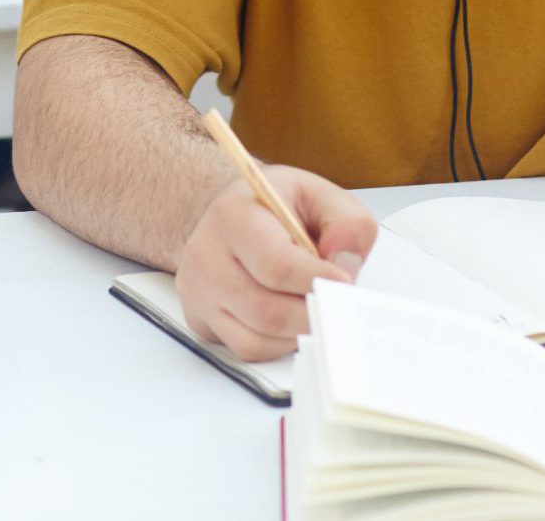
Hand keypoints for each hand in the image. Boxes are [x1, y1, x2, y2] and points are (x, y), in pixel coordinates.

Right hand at [176, 169, 377, 361]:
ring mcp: (198, 291)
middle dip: (310, 315)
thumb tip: (344, 264)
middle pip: (267, 312)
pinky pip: (245, 349)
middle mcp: (206, 255)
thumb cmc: (277, 206)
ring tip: (309, 306)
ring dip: (294, 333)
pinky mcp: (200, 319)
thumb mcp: (318, 195)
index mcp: (233, 215)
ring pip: (255, 339)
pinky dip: (276, 344)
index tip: (344, 283)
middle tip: (334, 304)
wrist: (234, 215)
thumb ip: (346, 222)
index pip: (276, 265)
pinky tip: (287, 317)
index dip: (316, 281)